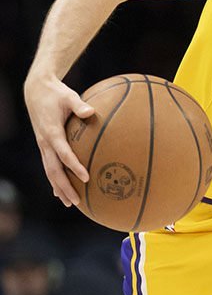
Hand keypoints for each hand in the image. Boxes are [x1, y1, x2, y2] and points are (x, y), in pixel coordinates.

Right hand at [23, 73, 92, 206]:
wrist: (36, 91)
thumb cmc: (56, 93)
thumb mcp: (69, 96)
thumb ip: (80, 105)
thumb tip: (91, 111)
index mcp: (52, 132)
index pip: (63, 153)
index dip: (74, 166)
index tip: (86, 177)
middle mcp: (45, 143)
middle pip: (54, 170)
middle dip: (64, 186)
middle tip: (77, 201)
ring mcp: (43, 146)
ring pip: (50, 171)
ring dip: (59, 187)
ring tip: (71, 203)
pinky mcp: (44, 146)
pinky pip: (49, 166)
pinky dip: (55, 180)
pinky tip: (61, 191)